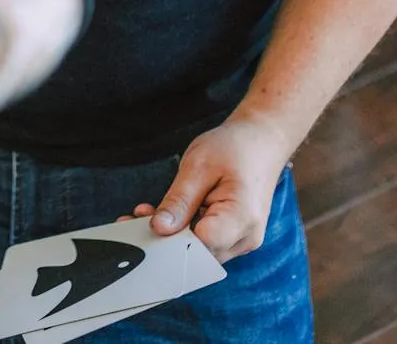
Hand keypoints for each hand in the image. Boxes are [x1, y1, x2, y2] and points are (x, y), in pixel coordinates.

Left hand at [120, 114, 293, 262]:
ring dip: (172, 236)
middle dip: (164, 239)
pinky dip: (183, 233)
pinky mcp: (233, 238)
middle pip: (198, 253)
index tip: (146, 222)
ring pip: (198, 252)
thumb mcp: (198, 165)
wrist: (262, 143)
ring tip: (148, 212)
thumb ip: (178, 200)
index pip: (200, 245)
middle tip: (135, 218)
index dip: (171, 238)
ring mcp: (241, 241)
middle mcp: (245, 237)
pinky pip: (204, 244)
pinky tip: (165, 216)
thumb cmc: (234, 147)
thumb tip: (159, 229)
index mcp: (242, 217)